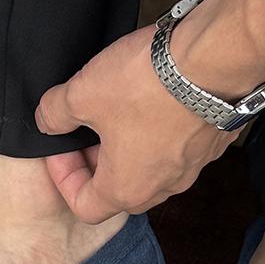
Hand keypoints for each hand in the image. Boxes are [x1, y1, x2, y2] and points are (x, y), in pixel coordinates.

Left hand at [34, 23, 239, 223]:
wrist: (217, 57)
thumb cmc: (147, 84)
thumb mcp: (81, 94)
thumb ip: (54, 113)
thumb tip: (48, 120)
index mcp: (125, 190)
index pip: (84, 207)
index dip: (64, 178)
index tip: (61, 147)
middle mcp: (162, 188)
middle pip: (119, 191)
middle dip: (97, 164)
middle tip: (88, 130)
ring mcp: (193, 167)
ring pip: (151, 170)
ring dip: (130, 149)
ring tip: (120, 111)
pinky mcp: (213, 143)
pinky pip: (178, 149)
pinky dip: (160, 134)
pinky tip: (155, 100)